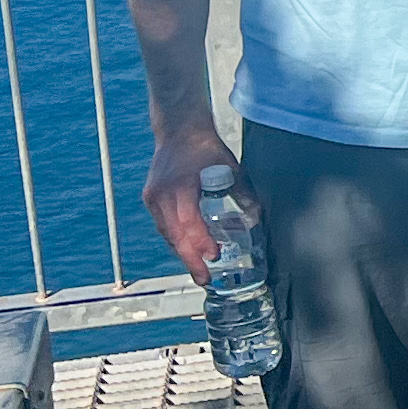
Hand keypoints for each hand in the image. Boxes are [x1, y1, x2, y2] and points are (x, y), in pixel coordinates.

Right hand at [142, 119, 239, 285]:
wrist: (178, 130)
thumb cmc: (205, 147)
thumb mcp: (230, 167)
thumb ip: (243, 192)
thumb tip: (256, 217)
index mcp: (181, 186)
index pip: (188, 221)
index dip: (200, 241)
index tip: (214, 254)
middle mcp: (162, 194)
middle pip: (174, 234)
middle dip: (190, 259)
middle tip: (204, 278)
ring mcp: (153, 197)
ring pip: (166, 232)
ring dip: (182, 252)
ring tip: (198, 270)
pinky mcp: (151, 198)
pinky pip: (163, 225)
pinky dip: (176, 239)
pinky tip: (188, 250)